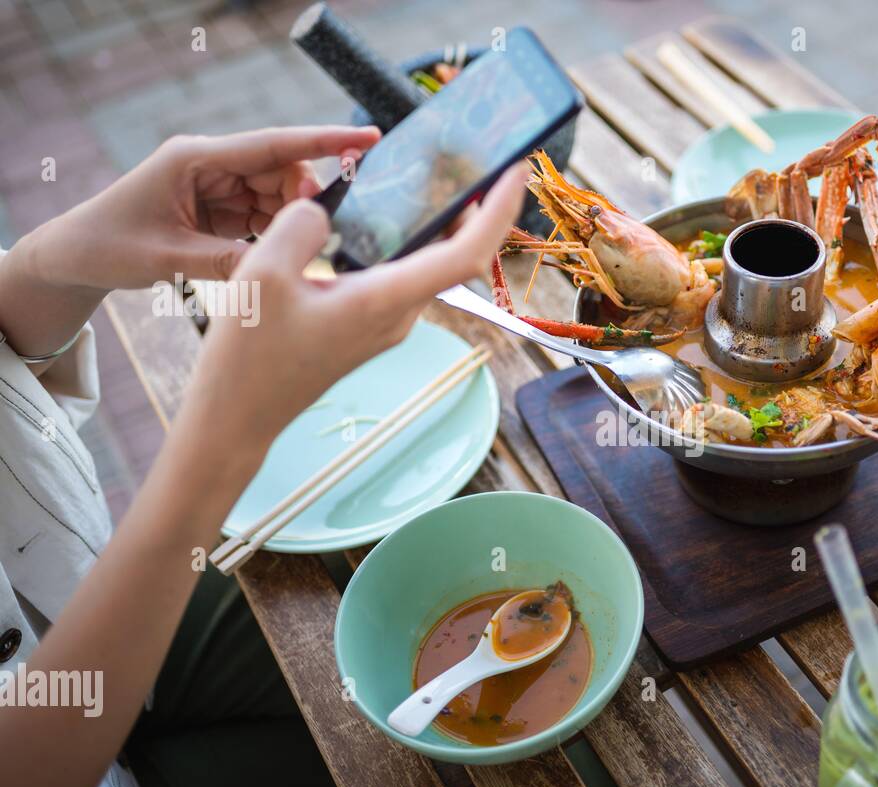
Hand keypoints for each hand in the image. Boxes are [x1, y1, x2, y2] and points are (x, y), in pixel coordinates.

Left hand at [32, 125, 380, 291]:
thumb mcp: (168, 257)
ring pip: (278, 197)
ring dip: (291, 223)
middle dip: (306, 200)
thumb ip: (227, 261)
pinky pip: (265, 218)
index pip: (272, 145)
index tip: (367, 138)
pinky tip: (282, 254)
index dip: (323, 142)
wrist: (79, 254)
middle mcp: (212, 165)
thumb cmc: (112, 245)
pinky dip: (277, 236)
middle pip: (282, 172)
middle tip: (323, 235)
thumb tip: (280, 267)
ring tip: (300, 252)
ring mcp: (218, 187)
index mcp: (195, 158)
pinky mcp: (222, 209)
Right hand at [177, 163, 527, 456]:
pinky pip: (401, 275)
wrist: (238, 415)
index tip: (517, 170)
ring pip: (428, 264)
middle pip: (455, 255)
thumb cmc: (248, 356)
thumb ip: (300, 226)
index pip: (464, 254)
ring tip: (435, 176)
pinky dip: (407, 241)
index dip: (497, 211)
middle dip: (475, 207)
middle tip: (473, 159)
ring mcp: (387, 323)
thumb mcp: (261, 274)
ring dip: (440, 223)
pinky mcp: (369, 325)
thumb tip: (325, 209)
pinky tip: (384, 215)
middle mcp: (398, 314)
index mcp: (384, 300)